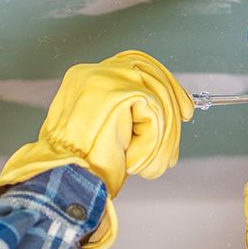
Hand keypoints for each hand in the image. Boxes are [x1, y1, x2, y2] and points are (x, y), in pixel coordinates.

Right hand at [0, 50, 193, 248]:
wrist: (62, 182)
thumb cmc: (75, 168)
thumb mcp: (99, 132)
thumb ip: (121, 116)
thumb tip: (155, 116)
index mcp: (84, 79)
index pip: (133, 65)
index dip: (161, 83)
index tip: (181, 106)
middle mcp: (93, 73)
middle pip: (150, 72)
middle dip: (173, 99)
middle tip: (185, 120)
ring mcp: (106, 79)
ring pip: (157, 95)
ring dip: (161, 135)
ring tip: (147, 164)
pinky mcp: (118, 92)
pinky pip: (155, 112)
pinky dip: (152, 141)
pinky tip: (135, 160)